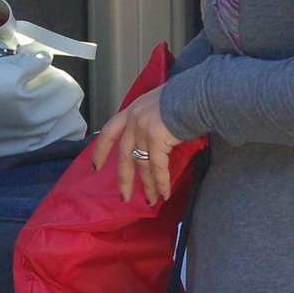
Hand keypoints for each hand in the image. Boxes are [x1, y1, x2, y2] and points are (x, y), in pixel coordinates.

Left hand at [91, 87, 181, 204]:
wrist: (197, 92)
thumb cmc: (186, 96)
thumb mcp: (159, 103)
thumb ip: (151, 119)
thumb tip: (156, 139)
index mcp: (133, 109)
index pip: (109, 131)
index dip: (101, 150)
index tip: (96, 167)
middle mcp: (134, 119)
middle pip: (124, 155)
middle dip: (125, 179)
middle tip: (125, 197)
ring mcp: (143, 129)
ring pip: (143, 164)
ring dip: (149, 185)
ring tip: (152, 200)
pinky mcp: (155, 138)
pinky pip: (158, 167)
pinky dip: (162, 182)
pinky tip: (164, 194)